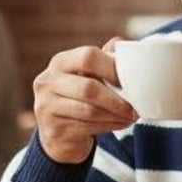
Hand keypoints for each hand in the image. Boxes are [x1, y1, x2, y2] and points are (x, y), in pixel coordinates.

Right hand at [32, 41, 136, 163]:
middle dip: (116, 100)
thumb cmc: (80, 99)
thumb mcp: (88, 76)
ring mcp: (46, 106)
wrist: (60, 135)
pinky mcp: (53, 129)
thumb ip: (104, 60)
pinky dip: (109, 126)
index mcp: (60, 62)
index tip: (130, 81)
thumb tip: (124, 46)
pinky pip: (87, 127)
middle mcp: (47, 82)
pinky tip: (120, 124)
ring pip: (90, 111)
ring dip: (116, 115)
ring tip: (131, 117)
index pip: (88, 57)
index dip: (112, 68)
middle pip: (89, 88)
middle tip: (135, 108)